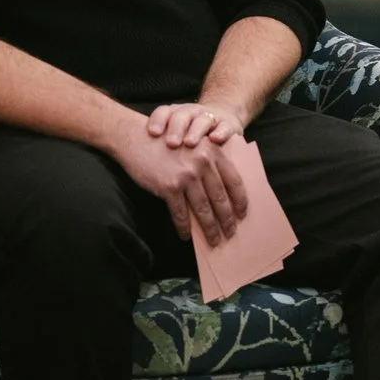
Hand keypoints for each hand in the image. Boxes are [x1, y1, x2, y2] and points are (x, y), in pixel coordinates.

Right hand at [108, 119, 249, 242]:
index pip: (234, 181)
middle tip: (230, 234)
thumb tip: (222, 192)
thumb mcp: (195, 144)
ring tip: (214, 241)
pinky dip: (184, 227)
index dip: (240, 200)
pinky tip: (186, 236)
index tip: (243, 214)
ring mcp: (186, 176)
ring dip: (209, 228)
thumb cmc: (167, 141)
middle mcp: (203, 164)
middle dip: (227, 219)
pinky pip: (180, 213)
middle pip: (220, 198)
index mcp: (214, 152)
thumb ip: (210, 162)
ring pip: (203, 209)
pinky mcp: (168, 186)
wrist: (137, 138)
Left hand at [145, 101, 244, 151]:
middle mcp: (192, 113)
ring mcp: (210, 117)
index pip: (163, 112)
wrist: (221, 120)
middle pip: (182, 115)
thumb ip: (158, 146)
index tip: (153, 133)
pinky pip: (224, 126)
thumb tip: (135, 161)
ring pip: (202, 120)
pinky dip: (220, 132)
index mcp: (175, 114)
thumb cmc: (190, 135)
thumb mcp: (173, 137)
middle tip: (171, 143)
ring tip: (190, 143)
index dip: (158, 121)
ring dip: (196, 131)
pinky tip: (215, 139)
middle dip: (176, 128)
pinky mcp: (228, 124)